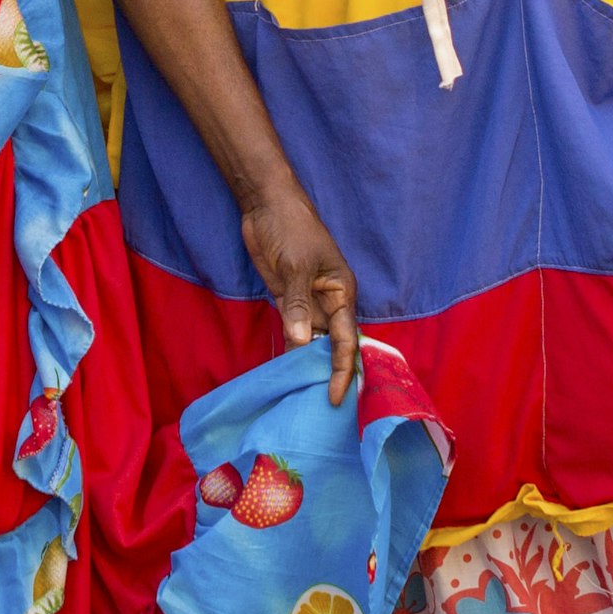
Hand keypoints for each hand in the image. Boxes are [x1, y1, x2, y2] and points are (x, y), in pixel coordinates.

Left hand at [240, 188, 361, 405]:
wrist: (266, 204)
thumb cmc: (291, 228)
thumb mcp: (295, 265)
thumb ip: (298, 304)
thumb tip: (301, 343)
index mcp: (342, 292)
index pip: (346, 339)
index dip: (343, 370)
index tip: (337, 398)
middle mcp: (329, 302)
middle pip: (333, 346)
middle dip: (330, 375)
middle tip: (322, 409)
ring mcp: (308, 303)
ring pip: (313, 342)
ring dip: (308, 366)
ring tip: (303, 400)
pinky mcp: (287, 301)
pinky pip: (293, 332)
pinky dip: (290, 351)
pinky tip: (284, 373)